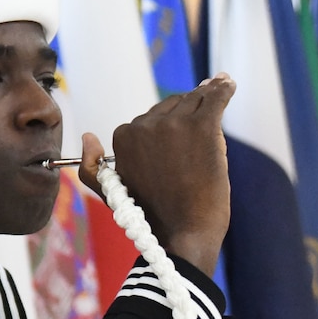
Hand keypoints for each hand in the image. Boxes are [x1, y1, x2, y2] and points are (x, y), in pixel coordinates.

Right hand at [79, 74, 233, 276]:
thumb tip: (88, 136)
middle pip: (175, 104)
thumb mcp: (112, 193)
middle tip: (206, 119)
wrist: (184, 234)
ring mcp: (173, 125)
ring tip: (221, 88)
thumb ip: (93, 167)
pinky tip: (229, 84)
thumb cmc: (153, 217)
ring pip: (196, 100)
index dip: (171, 124)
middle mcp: (144, 126)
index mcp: (123, 137)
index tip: (183, 133)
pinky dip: (224, 89)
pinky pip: (216, 98)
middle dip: (190, 111)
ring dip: (210, 96)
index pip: (153, 117)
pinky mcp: (202, 128)